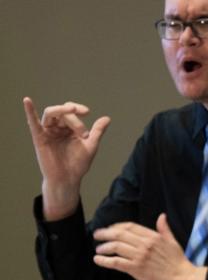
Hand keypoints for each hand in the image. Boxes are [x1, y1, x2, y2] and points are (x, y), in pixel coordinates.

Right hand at [23, 97, 110, 219]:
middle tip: (83, 133)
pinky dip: (29, 111)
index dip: (78, 109)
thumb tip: (107, 118)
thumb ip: (97, 131)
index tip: (87, 112)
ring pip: (51, 114)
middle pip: (63, 113)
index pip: (71, 112)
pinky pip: (32, 123)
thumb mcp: (90, 145)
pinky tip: (27, 100)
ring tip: (71, 110)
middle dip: (75, 119)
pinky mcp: (39, 138)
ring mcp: (48, 132)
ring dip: (61, 111)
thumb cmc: (78, 164)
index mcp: (69, 128)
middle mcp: (57, 128)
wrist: (68, 179)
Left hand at [93, 214, 206, 279]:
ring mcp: (140, 256)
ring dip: (103, 247)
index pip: (130, 227)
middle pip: (119, 234)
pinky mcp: (136, 269)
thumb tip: (162, 216)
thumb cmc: (179, 263)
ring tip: (98, 249)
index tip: (110, 228)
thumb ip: (164, 229)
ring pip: (115, 247)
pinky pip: (116, 262)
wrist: (182, 279)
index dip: (116, 226)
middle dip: (105, 233)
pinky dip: (104, 261)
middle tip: (97, 235)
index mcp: (153, 236)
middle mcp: (145, 244)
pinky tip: (98, 260)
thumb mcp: (173, 242)